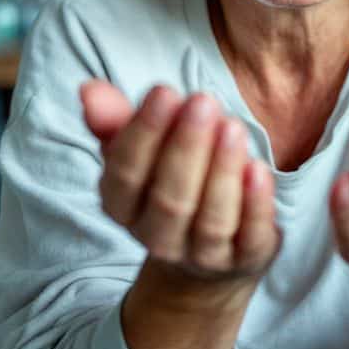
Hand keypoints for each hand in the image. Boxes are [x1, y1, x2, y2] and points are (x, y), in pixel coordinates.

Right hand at [81, 80, 280, 280]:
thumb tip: (89, 89)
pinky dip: (256, 204)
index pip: (125, 176)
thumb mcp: (140, 151)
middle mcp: (158, 237)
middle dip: (187, 148)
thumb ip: (115, 120)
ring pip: (211, 221)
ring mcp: (202, 255)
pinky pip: (250, 237)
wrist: (207, 248)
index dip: (144, 134)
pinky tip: (259, 169)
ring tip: (233, 126)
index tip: (165, 92)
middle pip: (170, 200)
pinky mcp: (244, 259)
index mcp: (123, 208)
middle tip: (203, 101)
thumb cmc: (167, 182)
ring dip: (223, 172)